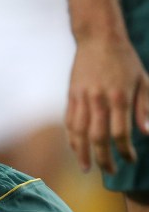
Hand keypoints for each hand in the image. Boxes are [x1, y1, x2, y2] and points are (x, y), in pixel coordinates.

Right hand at [66, 34, 148, 173]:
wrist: (98, 39)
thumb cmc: (124, 60)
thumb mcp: (143, 81)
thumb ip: (145, 108)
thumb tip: (146, 133)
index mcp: (119, 97)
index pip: (120, 133)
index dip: (125, 151)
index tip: (130, 159)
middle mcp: (98, 101)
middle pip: (98, 138)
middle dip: (104, 159)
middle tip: (110, 172)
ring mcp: (82, 100)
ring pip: (79, 134)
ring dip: (83, 154)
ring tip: (87, 168)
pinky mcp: (71, 98)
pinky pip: (69, 124)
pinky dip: (72, 140)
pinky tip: (77, 150)